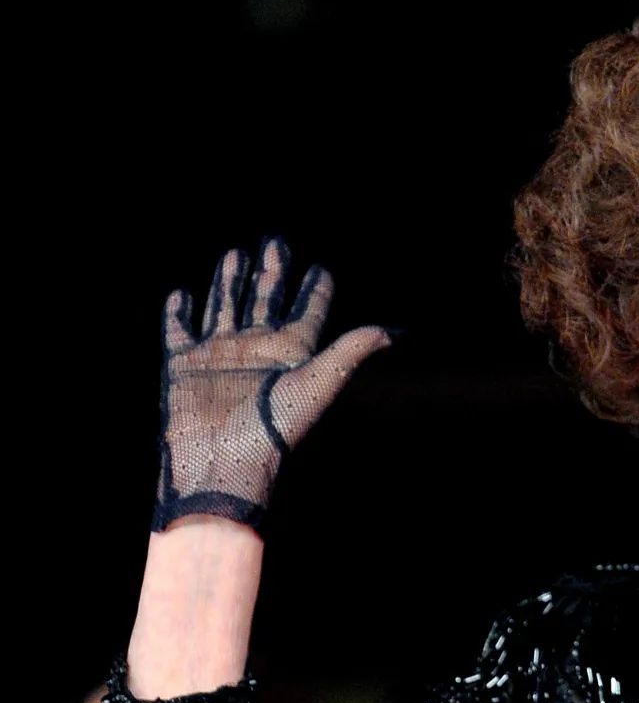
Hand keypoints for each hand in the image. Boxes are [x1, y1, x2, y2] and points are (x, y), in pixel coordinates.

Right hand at [152, 238, 390, 530]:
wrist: (222, 462)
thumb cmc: (274, 427)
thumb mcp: (320, 381)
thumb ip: (352, 351)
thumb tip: (396, 333)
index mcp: (292, 351)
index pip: (309, 310)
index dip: (316, 289)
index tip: (322, 268)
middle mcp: (257, 348)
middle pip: (267, 299)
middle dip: (272, 270)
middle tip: (276, 240)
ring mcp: (220, 354)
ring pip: (225, 306)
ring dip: (230, 281)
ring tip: (237, 253)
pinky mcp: (184, 364)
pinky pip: (179, 331)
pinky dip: (178, 313)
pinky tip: (181, 295)